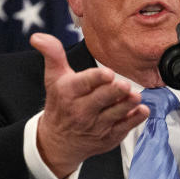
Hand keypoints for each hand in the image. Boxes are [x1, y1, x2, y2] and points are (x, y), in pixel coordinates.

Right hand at [30, 33, 148, 178]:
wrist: (58, 142)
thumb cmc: (59, 104)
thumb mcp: (53, 78)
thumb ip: (52, 54)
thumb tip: (37, 36)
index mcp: (69, 93)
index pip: (83, 84)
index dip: (96, 79)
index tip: (108, 73)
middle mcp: (82, 111)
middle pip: (101, 99)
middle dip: (114, 92)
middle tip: (125, 85)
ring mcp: (96, 126)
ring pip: (115, 114)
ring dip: (127, 105)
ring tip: (136, 97)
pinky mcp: (109, 137)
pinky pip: (123, 128)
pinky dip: (134, 120)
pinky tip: (142, 111)